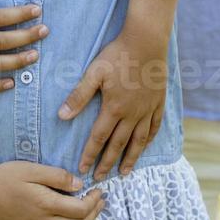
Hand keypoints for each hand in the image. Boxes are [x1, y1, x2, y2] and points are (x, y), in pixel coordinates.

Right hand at [0, 162, 104, 219]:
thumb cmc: (5, 177)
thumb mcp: (31, 169)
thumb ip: (57, 176)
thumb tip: (80, 184)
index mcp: (46, 204)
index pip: (81, 210)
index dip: (95, 202)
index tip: (99, 192)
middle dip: (93, 215)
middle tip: (97, 203)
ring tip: (84, 218)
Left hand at [58, 29, 168, 179]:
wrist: (146, 41)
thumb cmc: (117, 55)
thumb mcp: (94, 73)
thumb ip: (79, 96)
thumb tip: (61, 116)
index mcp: (114, 108)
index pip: (99, 138)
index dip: (90, 155)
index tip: (83, 169)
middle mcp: (132, 114)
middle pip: (118, 144)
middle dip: (108, 163)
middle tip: (101, 178)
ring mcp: (147, 109)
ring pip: (138, 140)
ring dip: (130, 158)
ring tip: (124, 173)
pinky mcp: (158, 102)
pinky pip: (154, 127)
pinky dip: (148, 140)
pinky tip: (144, 147)